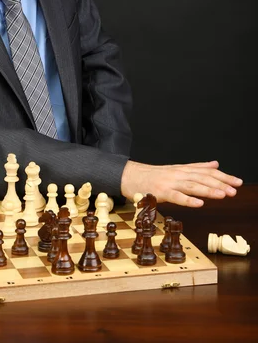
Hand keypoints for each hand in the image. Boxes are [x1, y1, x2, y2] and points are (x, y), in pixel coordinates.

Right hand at [120, 160, 242, 207]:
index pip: (206, 172)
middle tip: (234, 189)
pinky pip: (176, 197)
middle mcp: (178, 174)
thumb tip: (215, 164)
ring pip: (191, 186)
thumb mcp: (176, 169)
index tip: (237, 182)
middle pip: (202, 178)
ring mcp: (169, 183)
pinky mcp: (160, 192)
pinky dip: (188, 200)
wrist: (129, 176)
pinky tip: (199, 203)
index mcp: (183, 169)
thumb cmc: (152, 175)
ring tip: (222, 194)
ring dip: (208, 190)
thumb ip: (196, 167)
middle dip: (219, 183)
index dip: (223, 177)